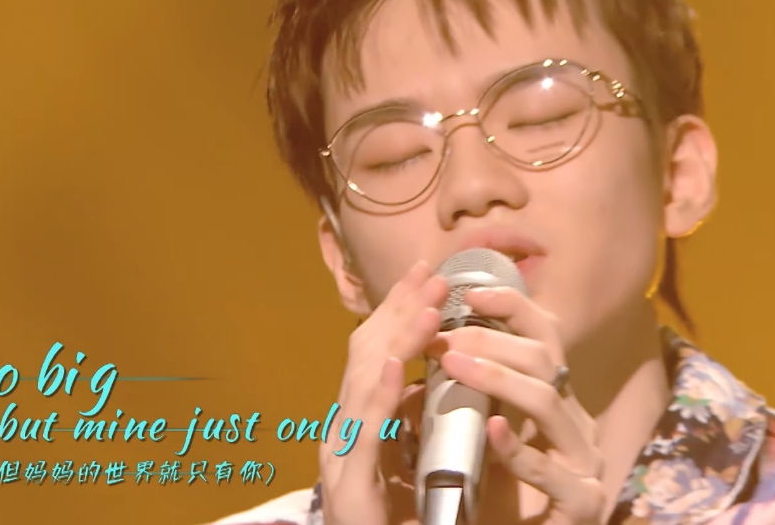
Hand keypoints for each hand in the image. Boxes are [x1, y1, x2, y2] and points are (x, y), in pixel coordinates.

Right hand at [319, 260, 448, 524]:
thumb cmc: (394, 519)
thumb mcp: (405, 458)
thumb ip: (408, 421)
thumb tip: (425, 383)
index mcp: (356, 420)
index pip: (374, 353)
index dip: (397, 313)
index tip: (424, 279)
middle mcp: (342, 429)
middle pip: (367, 355)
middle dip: (400, 310)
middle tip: (433, 273)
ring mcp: (341, 454)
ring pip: (367, 381)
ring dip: (400, 338)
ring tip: (431, 305)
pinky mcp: (351, 485)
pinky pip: (367, 433)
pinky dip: (381, 394)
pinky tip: (398, 365)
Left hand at [431, 286, 605, 524]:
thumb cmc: (500, 493)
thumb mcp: (488, 431)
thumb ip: (479, 393)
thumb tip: (438, 339)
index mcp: (559, 402)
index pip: (546, 338)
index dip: (513, 307)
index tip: (469, 292)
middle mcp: (577, 425)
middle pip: (545, 361)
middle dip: (490, 340)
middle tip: (443, 338)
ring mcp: (585, 465)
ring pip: (548, 402)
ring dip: (496, 377)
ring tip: (453, 365)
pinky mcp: (582, 506)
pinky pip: (551, 471)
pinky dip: (518, 448)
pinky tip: (492, 430)